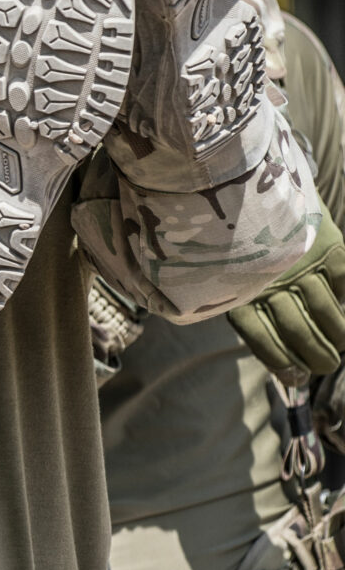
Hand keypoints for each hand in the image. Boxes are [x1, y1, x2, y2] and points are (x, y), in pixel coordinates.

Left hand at [230, 209, 344, 383]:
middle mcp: (270, 281)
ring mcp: (301, 264)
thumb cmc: (242, 248)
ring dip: (337, 335)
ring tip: (339, 346)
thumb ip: (254, 313)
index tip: (299, 377)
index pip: (264, 340)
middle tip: (327, 366)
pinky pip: (343, 284)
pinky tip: (343, 313)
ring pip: (326, 311)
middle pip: (299, 331)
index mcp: (239, 292)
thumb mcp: (235, 279)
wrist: (256, 191)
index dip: (283, 364)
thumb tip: (285, 367)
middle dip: (317, 357)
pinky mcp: (327, 248)